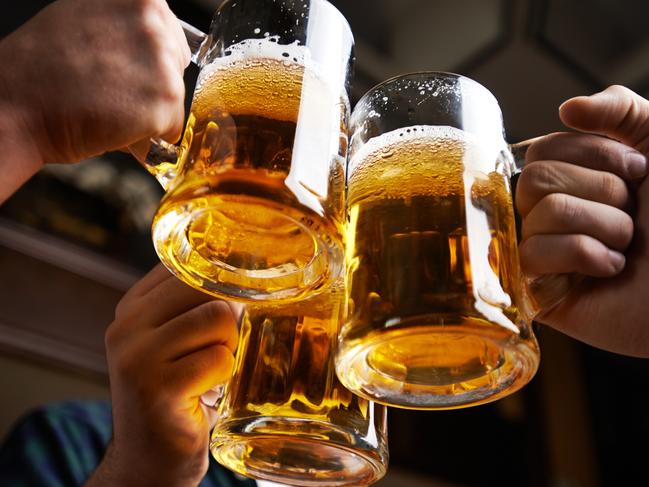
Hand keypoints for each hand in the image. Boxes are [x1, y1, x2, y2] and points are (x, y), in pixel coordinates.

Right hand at [0, 0, 189, 199]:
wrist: (19, 105)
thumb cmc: (43, 67)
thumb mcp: (87, 18)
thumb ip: (125, 22)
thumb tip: (152, 37)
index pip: (169, 32)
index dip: (145, 58)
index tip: (121, 66)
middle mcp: (154, 22)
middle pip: (176, 64)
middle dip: (152, 83)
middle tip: (111, 89)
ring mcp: (162, 61)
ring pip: (173, 97)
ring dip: (148, 110)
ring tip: (108, 105)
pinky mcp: (165, 101)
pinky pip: (171, 127)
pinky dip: (149, 134)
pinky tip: (115, 123)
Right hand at [91, 265, 238, 486]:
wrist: (148, 461)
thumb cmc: (176, 395)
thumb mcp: (174, 341)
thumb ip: (194, 305)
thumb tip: (249, 273)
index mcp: (132, 307)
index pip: (190, 266)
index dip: (222, 285)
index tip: (227, 312)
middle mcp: (126, 325)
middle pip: (208, 287)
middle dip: (230, 318)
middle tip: (220, 350)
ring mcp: (136, 357)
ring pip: (218, 318)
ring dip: (230, 348)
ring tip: (212, 372)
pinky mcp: (156, 388)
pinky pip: (220, 359)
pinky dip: (227, 377)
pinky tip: (207, 393)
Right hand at [516, 85, 648, 357]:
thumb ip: (620, 109)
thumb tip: (567, 108)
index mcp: (576, 180)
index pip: (542, 150)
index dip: (592, 154)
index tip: (639, 171)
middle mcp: (554, 214)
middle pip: (534, 179)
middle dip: (600, 191)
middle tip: (633, 212)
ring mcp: (545, 253)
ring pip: (539, 215)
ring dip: (602, 225)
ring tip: (628, 246)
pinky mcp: (539, 290)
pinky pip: (532, 255)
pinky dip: (583, 255)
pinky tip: (610, 269)